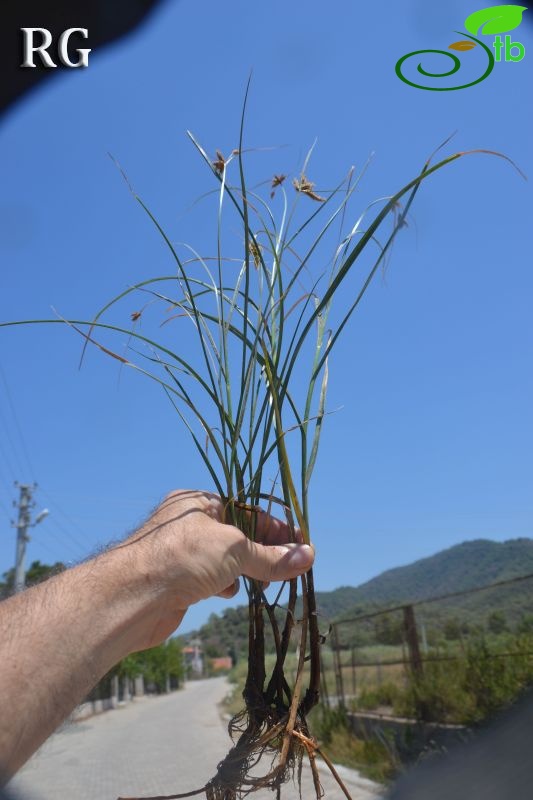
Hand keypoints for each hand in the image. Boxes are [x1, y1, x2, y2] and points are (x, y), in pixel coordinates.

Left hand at [121, 490, 314, 649]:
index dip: (276, 527)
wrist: (132, 600)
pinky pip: (213, 578)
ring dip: (247, 570)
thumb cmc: (181, 559)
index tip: (301, 545)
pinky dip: (226, 585)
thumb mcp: (234, 550)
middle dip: (265, 551)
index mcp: (199, 502)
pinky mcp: (179, 582)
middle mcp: (189, 524)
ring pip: (227, 559)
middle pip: (239, 535)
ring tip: (265, 583)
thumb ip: (271, 556)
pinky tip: (230, 593)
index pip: (248, 509)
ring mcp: (183, 554)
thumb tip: (307, 556)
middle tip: (291, 568)